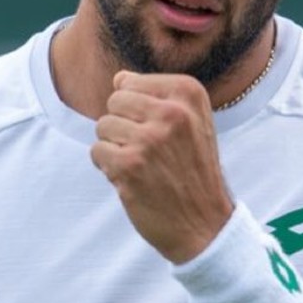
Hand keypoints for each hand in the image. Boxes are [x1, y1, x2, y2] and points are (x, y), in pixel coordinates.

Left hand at [91, 70, 234, 263]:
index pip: (130, 81)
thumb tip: (118, 78)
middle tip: (149, 151)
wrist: (206, 225)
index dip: (136, 109)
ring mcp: (150, 139)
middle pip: (114, 101)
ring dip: (116, 147)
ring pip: (102, 125)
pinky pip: (96, 151)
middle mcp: (171, 111)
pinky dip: (108, 167)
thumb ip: (157, 95)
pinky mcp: (129, 165)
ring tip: (143, 165)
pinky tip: (133, 179)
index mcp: (189, 93)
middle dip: (123, 125)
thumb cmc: (194, 170)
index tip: (161, 132)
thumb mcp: (192, 121)